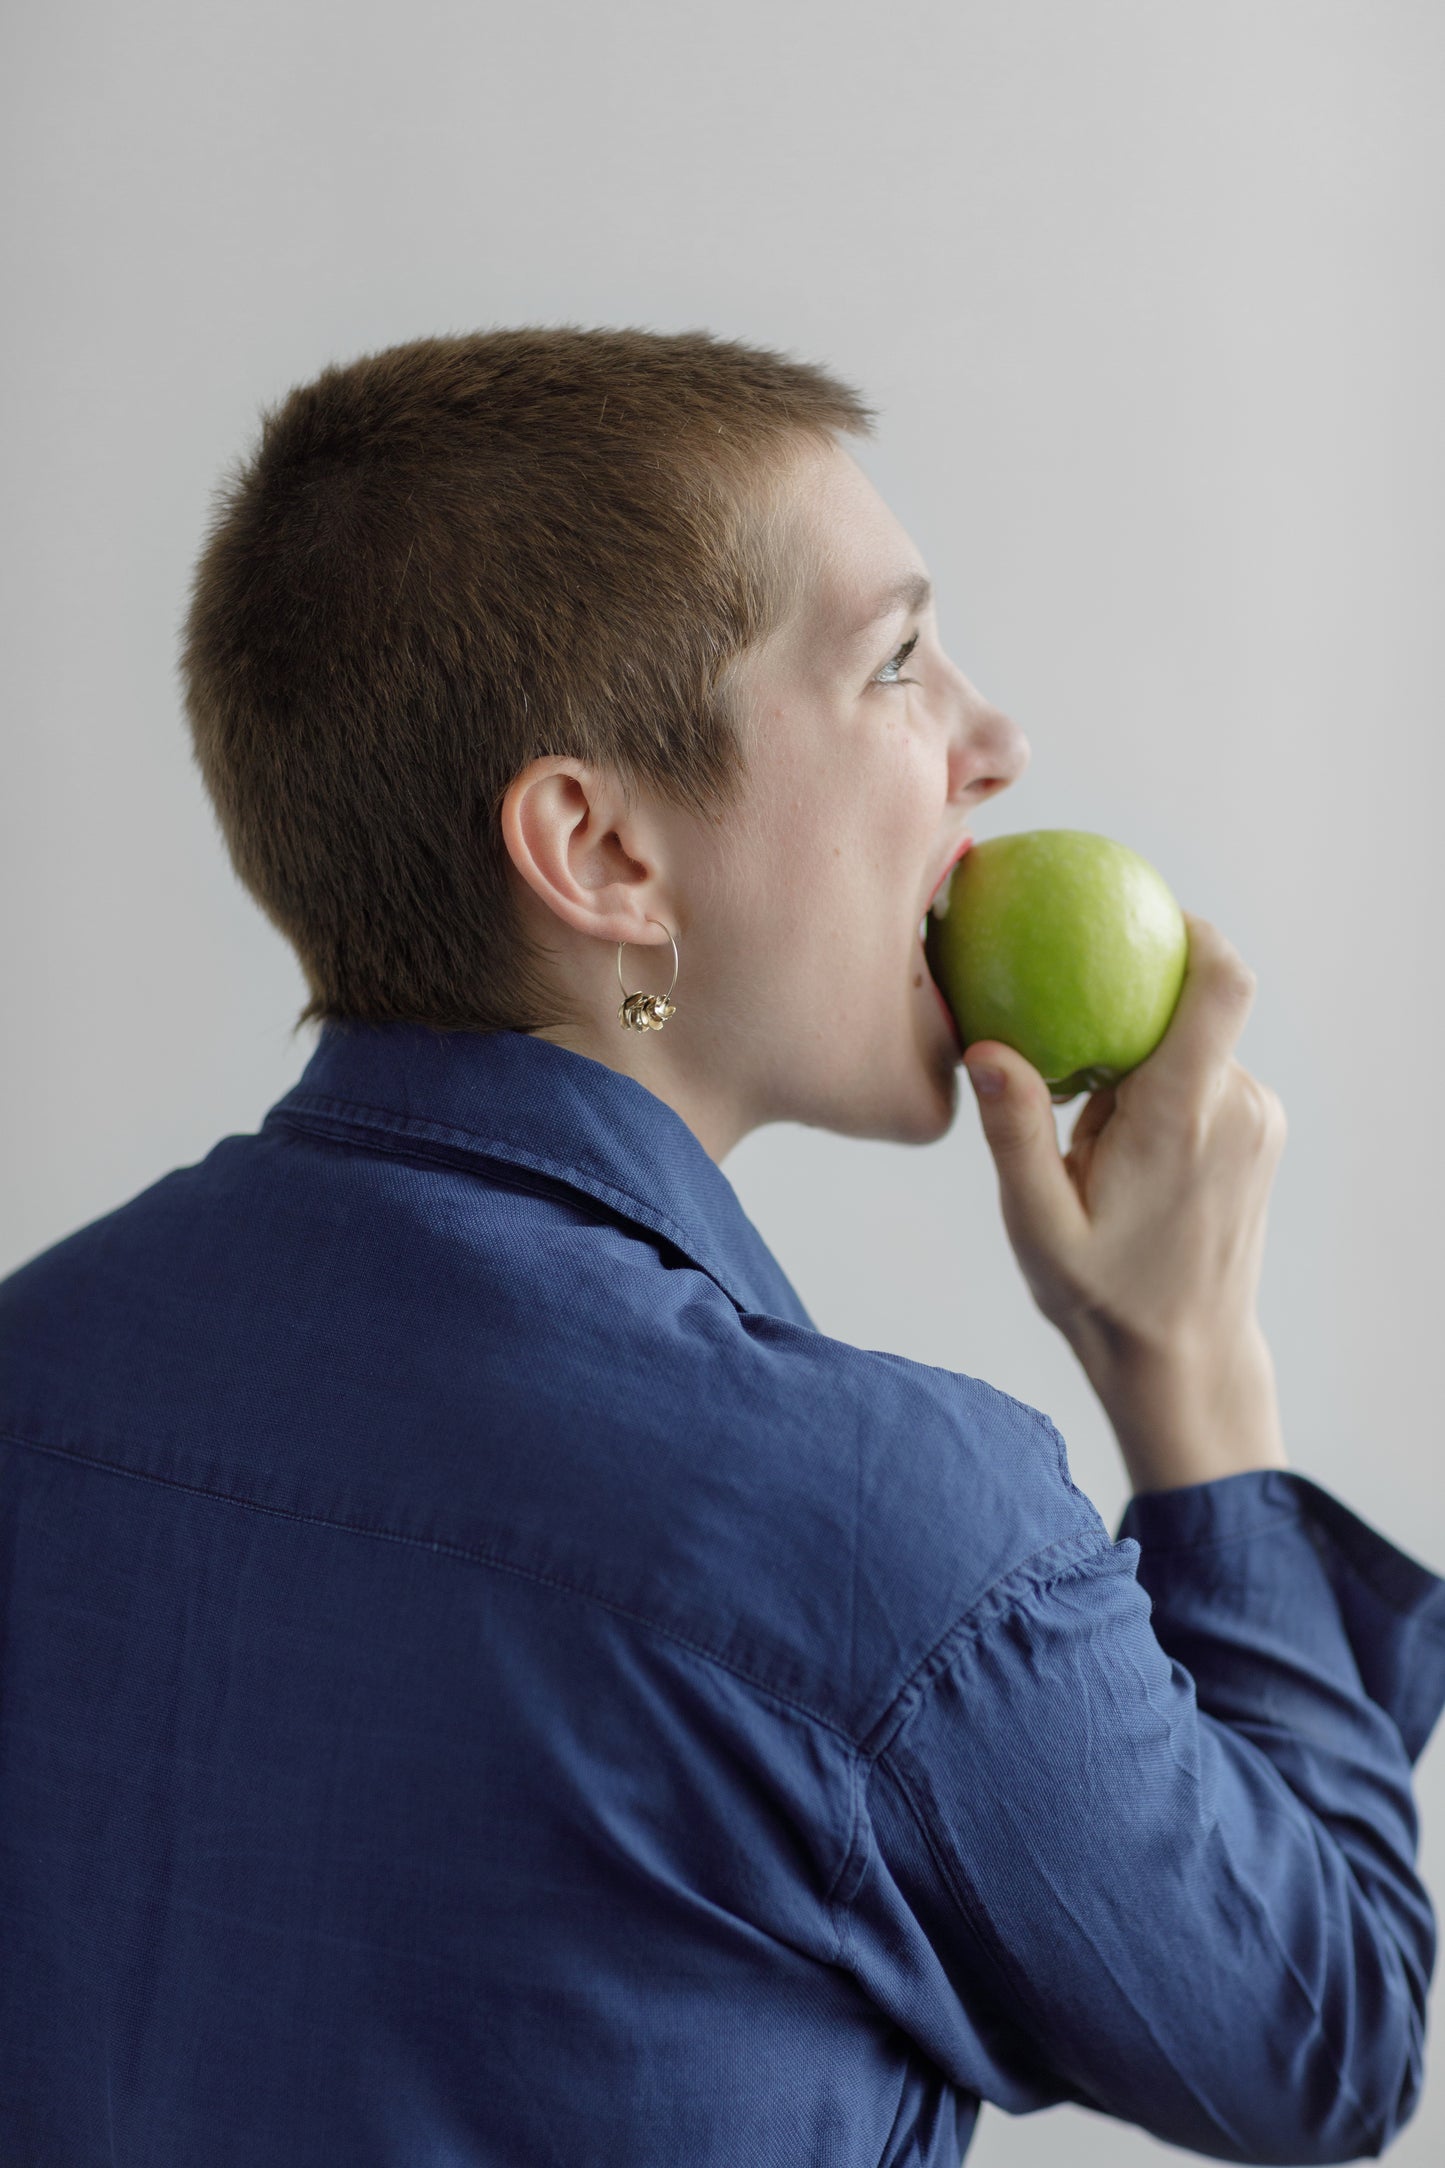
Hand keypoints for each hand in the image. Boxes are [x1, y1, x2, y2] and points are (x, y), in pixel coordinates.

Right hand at [963, 913, 1289, 1488]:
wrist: (1187, 1359)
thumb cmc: (1104, 1299)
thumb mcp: (1040, 1225)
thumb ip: (1014, 1133)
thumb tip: (985, 1047)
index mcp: (1186, 1115)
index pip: (1221, 984)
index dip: (1194, 931)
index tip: (1139, 912)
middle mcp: (1237, 1106)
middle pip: (1192, 1011)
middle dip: (1131, 1016)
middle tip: (1066, 1053)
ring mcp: (1257, 1121)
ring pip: (1197, 1048)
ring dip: (1143, 1065)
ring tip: (1091, 1135)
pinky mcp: (1259, 1135)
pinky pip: (1208, 1079)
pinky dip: (1163, 1089)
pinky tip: (1116, 1144)